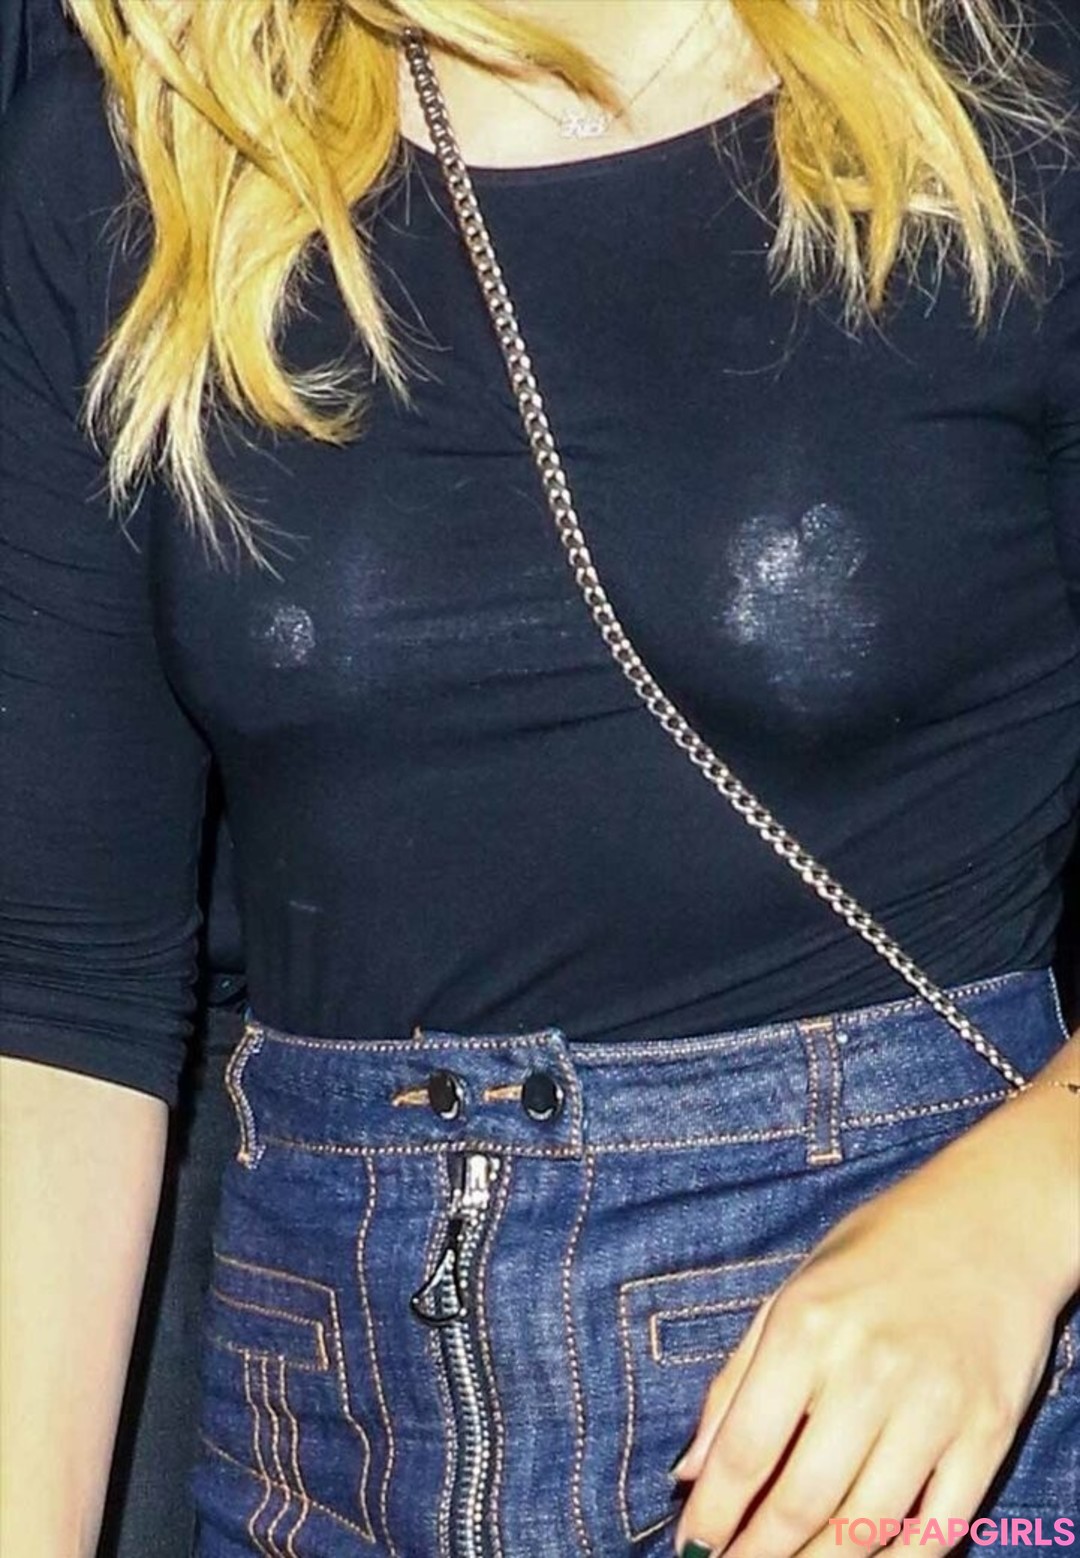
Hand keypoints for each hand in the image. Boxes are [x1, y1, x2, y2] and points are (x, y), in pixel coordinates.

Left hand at [669, 1094, 1075, 1557]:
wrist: (993, 1220)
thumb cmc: (880, 1252)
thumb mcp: (792, 1293)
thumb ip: (735, 1381)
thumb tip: (688, 1470)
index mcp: (807, 1327)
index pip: (746, 1450)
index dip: (712, 1514)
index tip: (691, 1548)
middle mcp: (868, 1369)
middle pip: (801, 1500)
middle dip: (756, 1554)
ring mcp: (934, 1405)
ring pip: (865, 1527)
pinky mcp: (988, 1431)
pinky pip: (938, 1528)